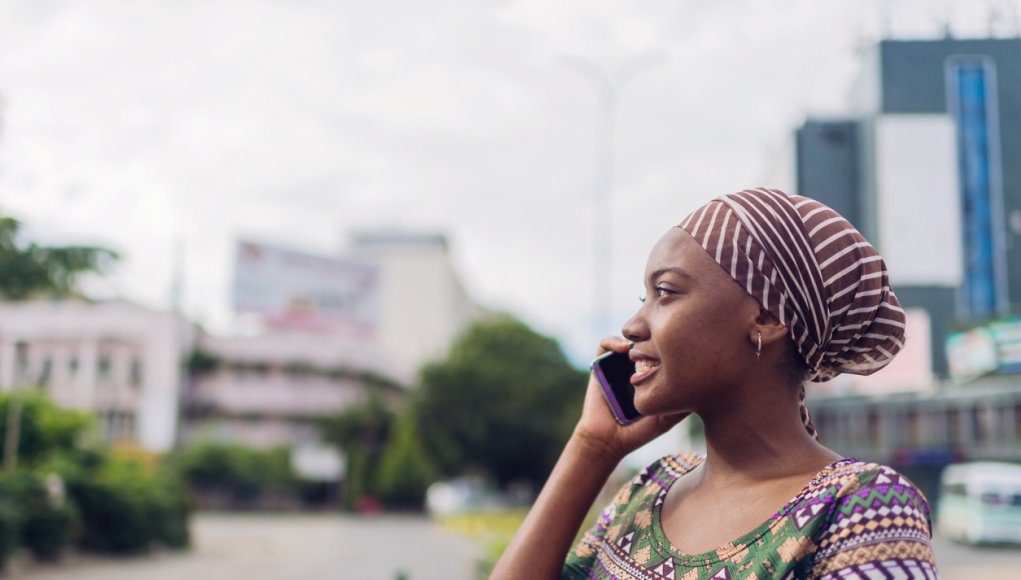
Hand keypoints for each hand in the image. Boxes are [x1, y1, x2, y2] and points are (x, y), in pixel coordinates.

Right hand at [572, 336, 688, 461]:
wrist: (608, 441)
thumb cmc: (639, 432)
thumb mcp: (668, 418)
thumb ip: (683, 404)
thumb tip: (707, 386)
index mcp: (649, 376)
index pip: (661, 351)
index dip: (669, 346)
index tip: (677, 347)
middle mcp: (633, 368)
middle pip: (645, 341)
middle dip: (654, 336)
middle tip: (663, 341)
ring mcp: (616, 366)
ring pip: (627, 339)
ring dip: (635, 336)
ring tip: (644, 342)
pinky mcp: (599, 366)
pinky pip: (604, 345)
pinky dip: (613, 342)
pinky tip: (625, 348)